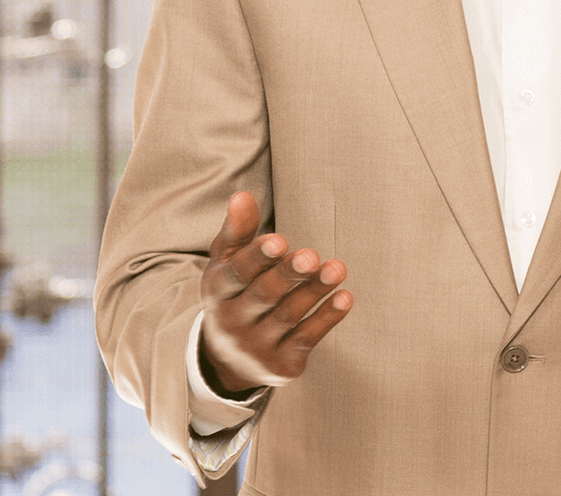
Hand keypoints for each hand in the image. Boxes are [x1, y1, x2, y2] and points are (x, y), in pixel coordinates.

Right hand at [199, 191, 351, 393]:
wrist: (229, 360)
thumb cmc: (235, 293)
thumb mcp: (227, 263)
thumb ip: (238, 231)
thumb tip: (242, 196)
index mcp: (216, 291)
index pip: (236, 273)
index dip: (257, 257)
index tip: (279, 240)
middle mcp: (232, 322)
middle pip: (263, 296)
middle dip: (288, 275)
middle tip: (312, 255)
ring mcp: (255, 346)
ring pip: (288, 316)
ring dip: (314, 292)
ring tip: (337, 268)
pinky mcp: (280, 365)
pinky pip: (306, 340)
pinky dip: (326, 319)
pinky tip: (345, 298)